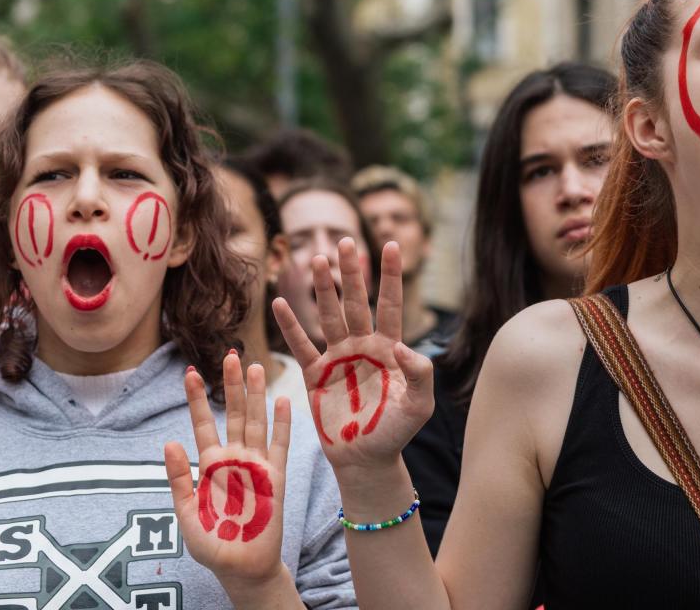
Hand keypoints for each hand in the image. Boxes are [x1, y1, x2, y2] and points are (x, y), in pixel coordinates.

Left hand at [165, 353, 292, 592]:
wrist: (241, 567)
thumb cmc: (212, 544)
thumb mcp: (186, 514)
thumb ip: (179, 479)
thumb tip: (169, 442)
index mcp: (210, 465)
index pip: (202, 423)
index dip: (197, 399)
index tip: (190, 372)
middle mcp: (234, 458)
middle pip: (234, 413)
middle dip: (231, 385)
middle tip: (230, 354)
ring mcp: (256, 465)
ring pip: (257, 421)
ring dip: (256, 395)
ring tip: (254, 366)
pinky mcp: (276, 476)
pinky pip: (280, 444)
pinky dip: (282, 422)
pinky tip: (282, 399)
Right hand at [274, 238, 433, 475]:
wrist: (367, 458)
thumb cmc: (397, 431)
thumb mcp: (419, 405)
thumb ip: (419, 374)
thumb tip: (403, 347)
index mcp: (390, 348)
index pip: (391, 304)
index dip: (391, 276)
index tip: (392, 244)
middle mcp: (363, 345)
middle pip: (357, 301)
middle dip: (352, 273)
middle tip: (345, 241)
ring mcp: (338, 357)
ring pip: (329, 315)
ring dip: (322, 289)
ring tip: (317, 260)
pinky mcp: (315, 374)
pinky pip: (301, 345)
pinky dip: (290, 325)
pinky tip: (280, 302)